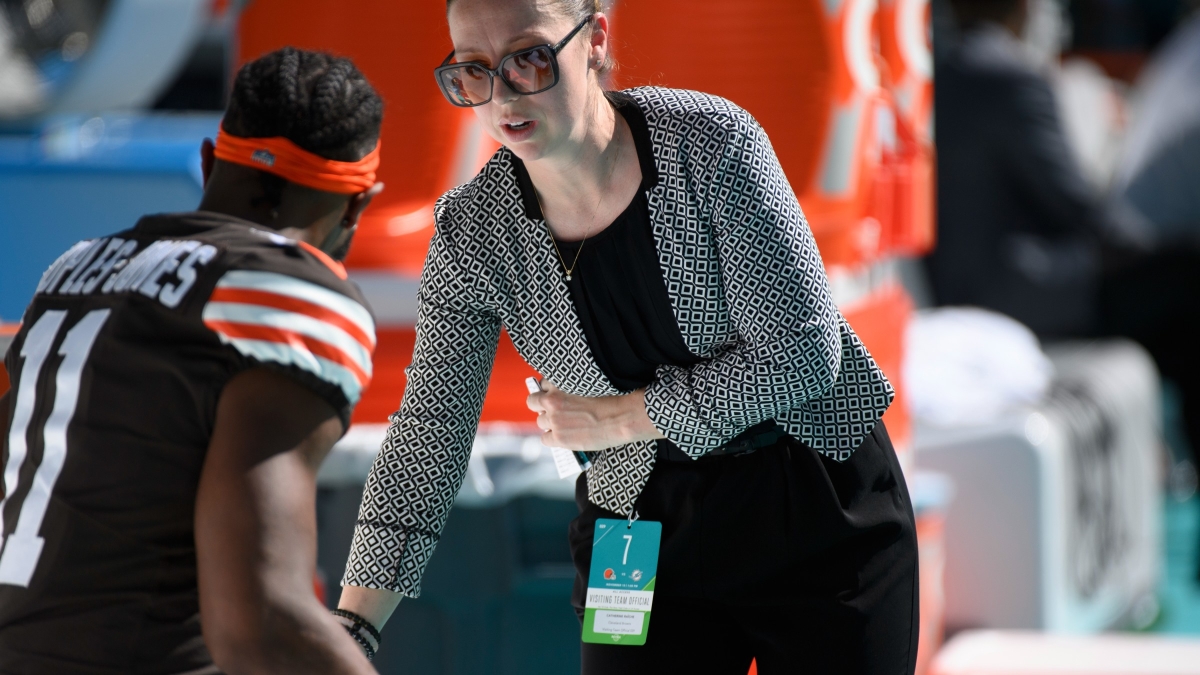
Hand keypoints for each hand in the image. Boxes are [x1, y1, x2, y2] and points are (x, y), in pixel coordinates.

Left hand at [525, 381, 663, 450]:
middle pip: (533, 402)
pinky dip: (552, 439)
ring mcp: (554, 419)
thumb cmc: (612, 399)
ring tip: (564, 426)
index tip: (554, 397)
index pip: (542, 385)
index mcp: (560, 382)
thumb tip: (565, 396)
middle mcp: (552, 400)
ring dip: (549, 424)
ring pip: (540, 422)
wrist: (622, 417)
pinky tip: (564, 438)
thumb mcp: (588, 383)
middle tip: (552, 411)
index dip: (548, 392)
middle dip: (540, 406)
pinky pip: (544, 439)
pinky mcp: (558, 437)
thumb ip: (571, 388)